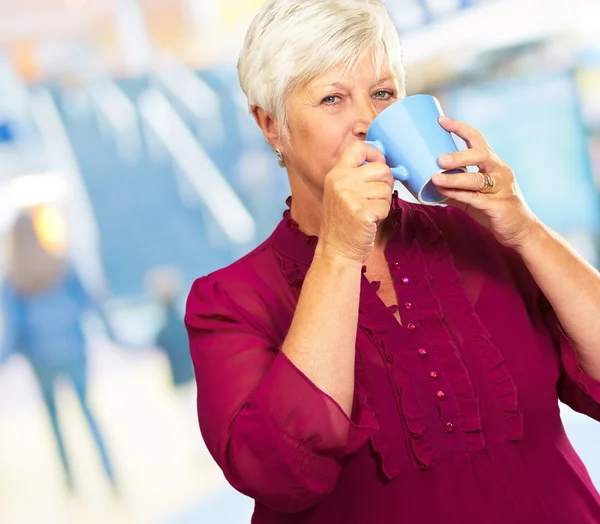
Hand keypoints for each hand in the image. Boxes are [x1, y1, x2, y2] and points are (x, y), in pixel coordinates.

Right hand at [318, 141, 393, 262]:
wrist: (337, 250)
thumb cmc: (343, 222)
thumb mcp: (340, 192)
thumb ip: (356, 175)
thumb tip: (384, 162)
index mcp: (335, 174)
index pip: (357, 147)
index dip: (374, 153)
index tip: (378, 164)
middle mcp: (341, 182)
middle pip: (380, 168)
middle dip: (385, 182)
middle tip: (376, 196)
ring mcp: (350, 197)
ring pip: (385, 188)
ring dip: (383, 201)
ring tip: (369, 210)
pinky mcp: (362, 212)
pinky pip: (386, 205)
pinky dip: (382, 214)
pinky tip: (370, 220)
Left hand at [432, 116, 540, 249]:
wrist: (519, 230)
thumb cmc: (494, 207)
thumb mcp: (473, 194)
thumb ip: (453, 188)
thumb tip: (426, 183)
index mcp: (493, 163)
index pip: (477, 139)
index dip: (460, 128)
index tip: (441, 121)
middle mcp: (499, 171)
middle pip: (481, 155)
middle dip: (459, 155)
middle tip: (439, 158)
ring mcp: (501, 188)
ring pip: (477, 179)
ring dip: (455, 178)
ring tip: (435, 178)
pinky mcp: (498, 206)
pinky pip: (476, 199)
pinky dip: (458, 195)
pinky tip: (444, 194)